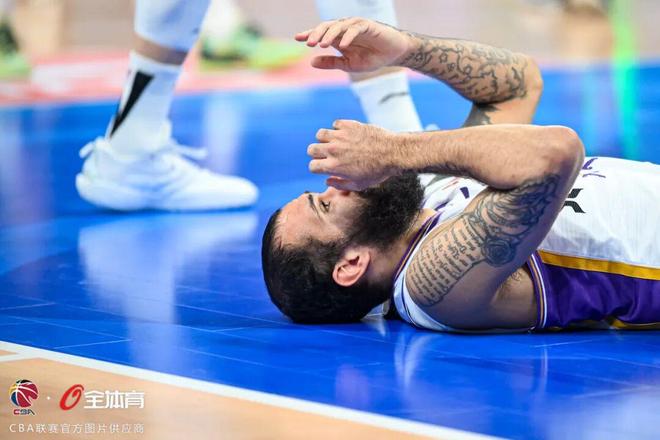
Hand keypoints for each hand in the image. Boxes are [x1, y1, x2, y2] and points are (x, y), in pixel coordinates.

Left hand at [295, 18, 409, 72]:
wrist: (392, 54)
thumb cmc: (371, 58)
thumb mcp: (348, 64)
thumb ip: (331, 62)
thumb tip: (312, 62)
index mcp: (338, 38)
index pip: (321, 33)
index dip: (309, 34)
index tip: (297, 38)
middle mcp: (344, 29)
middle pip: (327, 27)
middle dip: (316, 34)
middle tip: (309, 43)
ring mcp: (355, 26)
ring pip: (339, 26)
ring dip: (330, 34)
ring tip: (322, 45)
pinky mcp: (368, 25)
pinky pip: (355, 28)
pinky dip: (348, 36)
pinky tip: (342, 45)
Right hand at [307, 120, 399, 190]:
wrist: (393, 153)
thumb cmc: (377, 172)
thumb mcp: (359, 185)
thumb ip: (340, 184)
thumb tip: (327, 181)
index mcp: (334, 166)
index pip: (312, 166)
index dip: (317, 168)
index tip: (324, 167)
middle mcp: (333, 150)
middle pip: (311, 149)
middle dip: (316, 154)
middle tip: (326, 155)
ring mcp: (340, 136)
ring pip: (320, 134)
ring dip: (325, 139)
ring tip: (334, 143)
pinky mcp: (349, 125)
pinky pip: (335, 124)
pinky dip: (338, 128)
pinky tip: (346, 134)